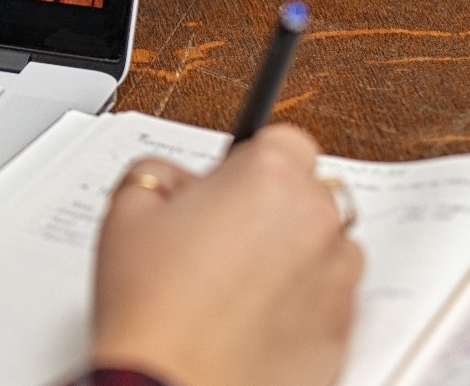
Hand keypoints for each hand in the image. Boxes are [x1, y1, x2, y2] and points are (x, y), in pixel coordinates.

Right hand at [91, 126, 364, 385]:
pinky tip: (251, 318)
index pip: (286, 139)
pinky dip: (302, 304)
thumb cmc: (153, 310)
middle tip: (220, 237)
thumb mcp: (126, 209)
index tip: (232, 182)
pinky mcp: (343, 332)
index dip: (252, 161)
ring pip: (327, 247)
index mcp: (269, 178)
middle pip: (310, 193)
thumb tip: (177, 180)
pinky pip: (331, 301)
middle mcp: (316, 222)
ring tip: (236, 284)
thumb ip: (159, 172)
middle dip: (271, 208)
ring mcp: (337, 280)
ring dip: (294, 255)